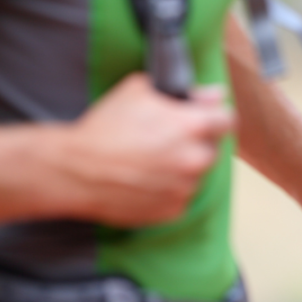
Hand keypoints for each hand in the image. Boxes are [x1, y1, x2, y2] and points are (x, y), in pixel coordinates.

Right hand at [62, 73, 231, 225]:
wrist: (74, 171)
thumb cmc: (104, 127)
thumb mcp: (140, 91)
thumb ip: (186, 93)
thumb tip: (215, 95)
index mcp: (193, 126)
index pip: (227, 119)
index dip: (214, 115)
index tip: (203, 118)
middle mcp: (196, 158)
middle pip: (212, 147)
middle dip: (196, 142)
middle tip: (165, 139)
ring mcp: (186, 187)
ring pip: (197, 173)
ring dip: (182, 167)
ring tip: (150, 160)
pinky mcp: (173, 210)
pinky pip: (181, 195)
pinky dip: (170, 189)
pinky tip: (146, 179)